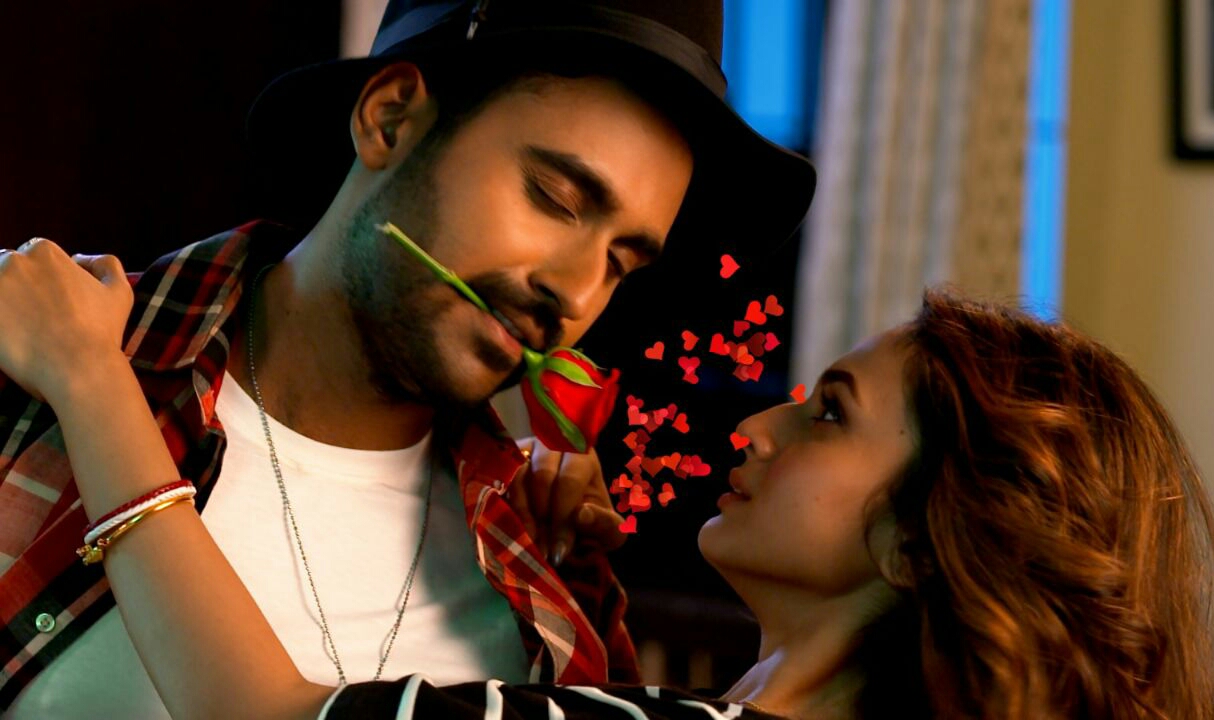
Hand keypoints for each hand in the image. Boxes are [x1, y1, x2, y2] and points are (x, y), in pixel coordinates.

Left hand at [0, 238, 132, 402]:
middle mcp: (13, 261)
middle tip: (32, 317)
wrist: (79, 368)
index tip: (46, 303)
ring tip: (19, 329)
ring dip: (3, 303)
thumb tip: (79, 258)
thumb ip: (105, 264)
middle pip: (4, 268)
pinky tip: (10, 337)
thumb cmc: (101, 332)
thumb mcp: (120, 291)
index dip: (40, 281)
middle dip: (15, 288)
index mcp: (44, 251)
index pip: (31, 256)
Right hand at [507, 438, 626, 566]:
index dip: (563, 516)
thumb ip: (604, 524)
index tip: (558, 551)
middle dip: (542, 518)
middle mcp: (552, 447)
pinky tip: (513, 532)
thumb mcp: (608, 531)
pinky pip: (496, 484)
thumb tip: (581, 514)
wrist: (567, 529)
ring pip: (516, 480)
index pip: (570, 480)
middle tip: (543, 550)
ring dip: (521, 517)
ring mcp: (523, 453)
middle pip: (541, 476)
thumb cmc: (590, 525)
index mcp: (583, 457)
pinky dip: (504, 511)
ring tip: (530, 543)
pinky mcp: (502, 466)